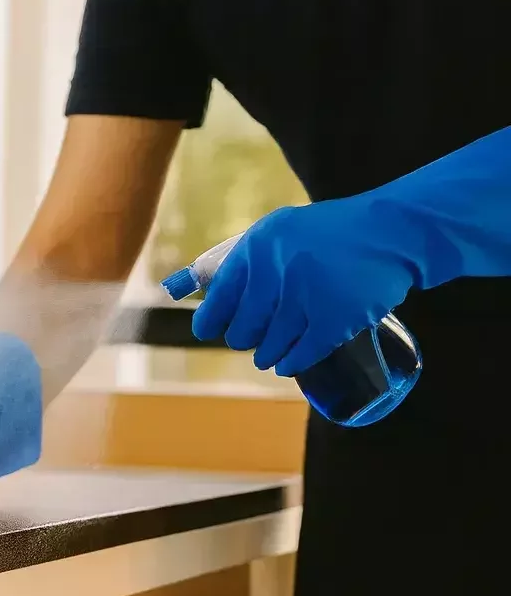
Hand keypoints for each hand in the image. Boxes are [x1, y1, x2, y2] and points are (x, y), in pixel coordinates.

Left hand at [191, 201, 416, 376]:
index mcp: (257, 248)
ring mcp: (304, 299)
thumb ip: (250, 259)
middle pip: (243, 327)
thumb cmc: (332, 232)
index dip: (211, 319)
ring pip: (270, 345)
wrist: (390, 233)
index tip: (207, 330)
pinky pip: (302, 354)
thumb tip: (216, 293)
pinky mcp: (333, 321)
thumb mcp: (280, 230)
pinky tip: (288, 365)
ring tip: (266, 357)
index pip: (220, 296)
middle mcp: (274, 273)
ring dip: (265, 355)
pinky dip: (292, 363)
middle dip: (242, 337)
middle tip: (246, 340)